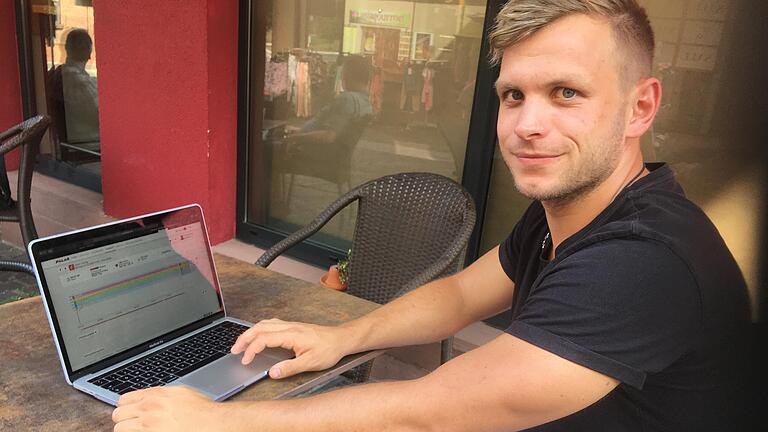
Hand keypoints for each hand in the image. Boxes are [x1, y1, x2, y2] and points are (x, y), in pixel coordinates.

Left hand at [112, 386, 225, 430]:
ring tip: (140, 431)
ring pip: (120, 429)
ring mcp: (149, 426)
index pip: (124, 400)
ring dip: (128, 431)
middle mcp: (149, 409)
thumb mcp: (181, 393)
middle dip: (125, 420)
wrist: (213, 424)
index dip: (127, 408)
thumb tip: (148, 399)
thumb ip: (161, 395)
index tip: (131, 413)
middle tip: (135, 425)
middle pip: (118, 415)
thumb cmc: (202, 411)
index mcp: (155, 395)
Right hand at [231, 318, 350, 378]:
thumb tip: (271, 373)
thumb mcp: (311, 363)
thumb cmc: (329, 349)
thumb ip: (290, 368)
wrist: (341, 339)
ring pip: (264, 324)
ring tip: (241, 343)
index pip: (264, 339)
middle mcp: (289, 327)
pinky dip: (259, 328)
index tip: (245, 360)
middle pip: (260, 328)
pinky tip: (258, 334)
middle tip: (234, 350)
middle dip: (244, 338)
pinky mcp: (293, 326)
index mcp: (291, 335)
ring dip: (250, 332)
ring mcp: (291, 325)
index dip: (251, 350)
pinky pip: (271, 323)